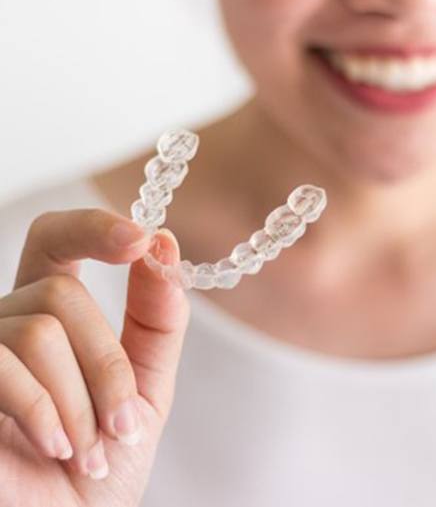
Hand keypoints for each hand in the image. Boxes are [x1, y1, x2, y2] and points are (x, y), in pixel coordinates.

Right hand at [0, 209, 189, 506]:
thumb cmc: (100, 463)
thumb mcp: (145, 388)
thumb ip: (157, 320)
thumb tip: (164, 245)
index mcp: (51, 317)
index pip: (56, 242)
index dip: (93, 228)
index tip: (142, 240)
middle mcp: (6, 324)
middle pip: (62, 295)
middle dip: (107, 364)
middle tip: (123, 424)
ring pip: (40, 330)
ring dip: (82, 400)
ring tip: (86, 450)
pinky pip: (3, 362)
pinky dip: (43, 410)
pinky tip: (57, 447)